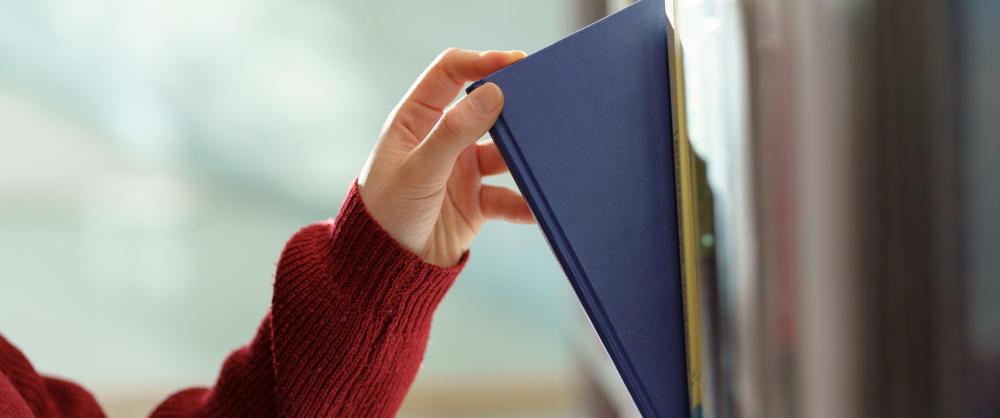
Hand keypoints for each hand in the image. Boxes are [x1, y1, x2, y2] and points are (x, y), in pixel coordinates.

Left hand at [358, 48, 534, 266]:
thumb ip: (454, 132)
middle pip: (484, 109)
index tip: (517, 63)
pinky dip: (524, 202)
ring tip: (546, 157)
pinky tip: (538, 207)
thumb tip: (494, 93)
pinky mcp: (475, 202)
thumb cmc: (386, 214)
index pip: (449, 74)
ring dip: (523, 156)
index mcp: (416, 120)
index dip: (482, 61)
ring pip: (503, 152)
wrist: (385, 273)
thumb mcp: (419, 170)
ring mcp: (460, 170)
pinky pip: (508, 196)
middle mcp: (441, 140)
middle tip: (543, 104)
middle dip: (513, 106)